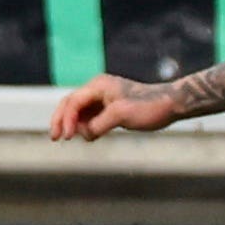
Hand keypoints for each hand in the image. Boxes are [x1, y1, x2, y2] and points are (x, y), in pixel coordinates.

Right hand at [48, 75, 177, 140]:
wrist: (169, 104)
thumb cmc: (148, 106)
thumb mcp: (122, 115)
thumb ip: (99, 124)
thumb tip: (85, 133)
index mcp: (98, 86)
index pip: (73, 102)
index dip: (67, 119)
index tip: (68, 137)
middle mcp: (97, 89)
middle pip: (70, 103)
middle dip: (61, 120)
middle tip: (55, 138)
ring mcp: (103, 98)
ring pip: (78, 111)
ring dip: (72, 124)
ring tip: (69, 138)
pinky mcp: (109, 108)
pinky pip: (90, 116)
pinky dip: (84, 126)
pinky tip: (85, 136)